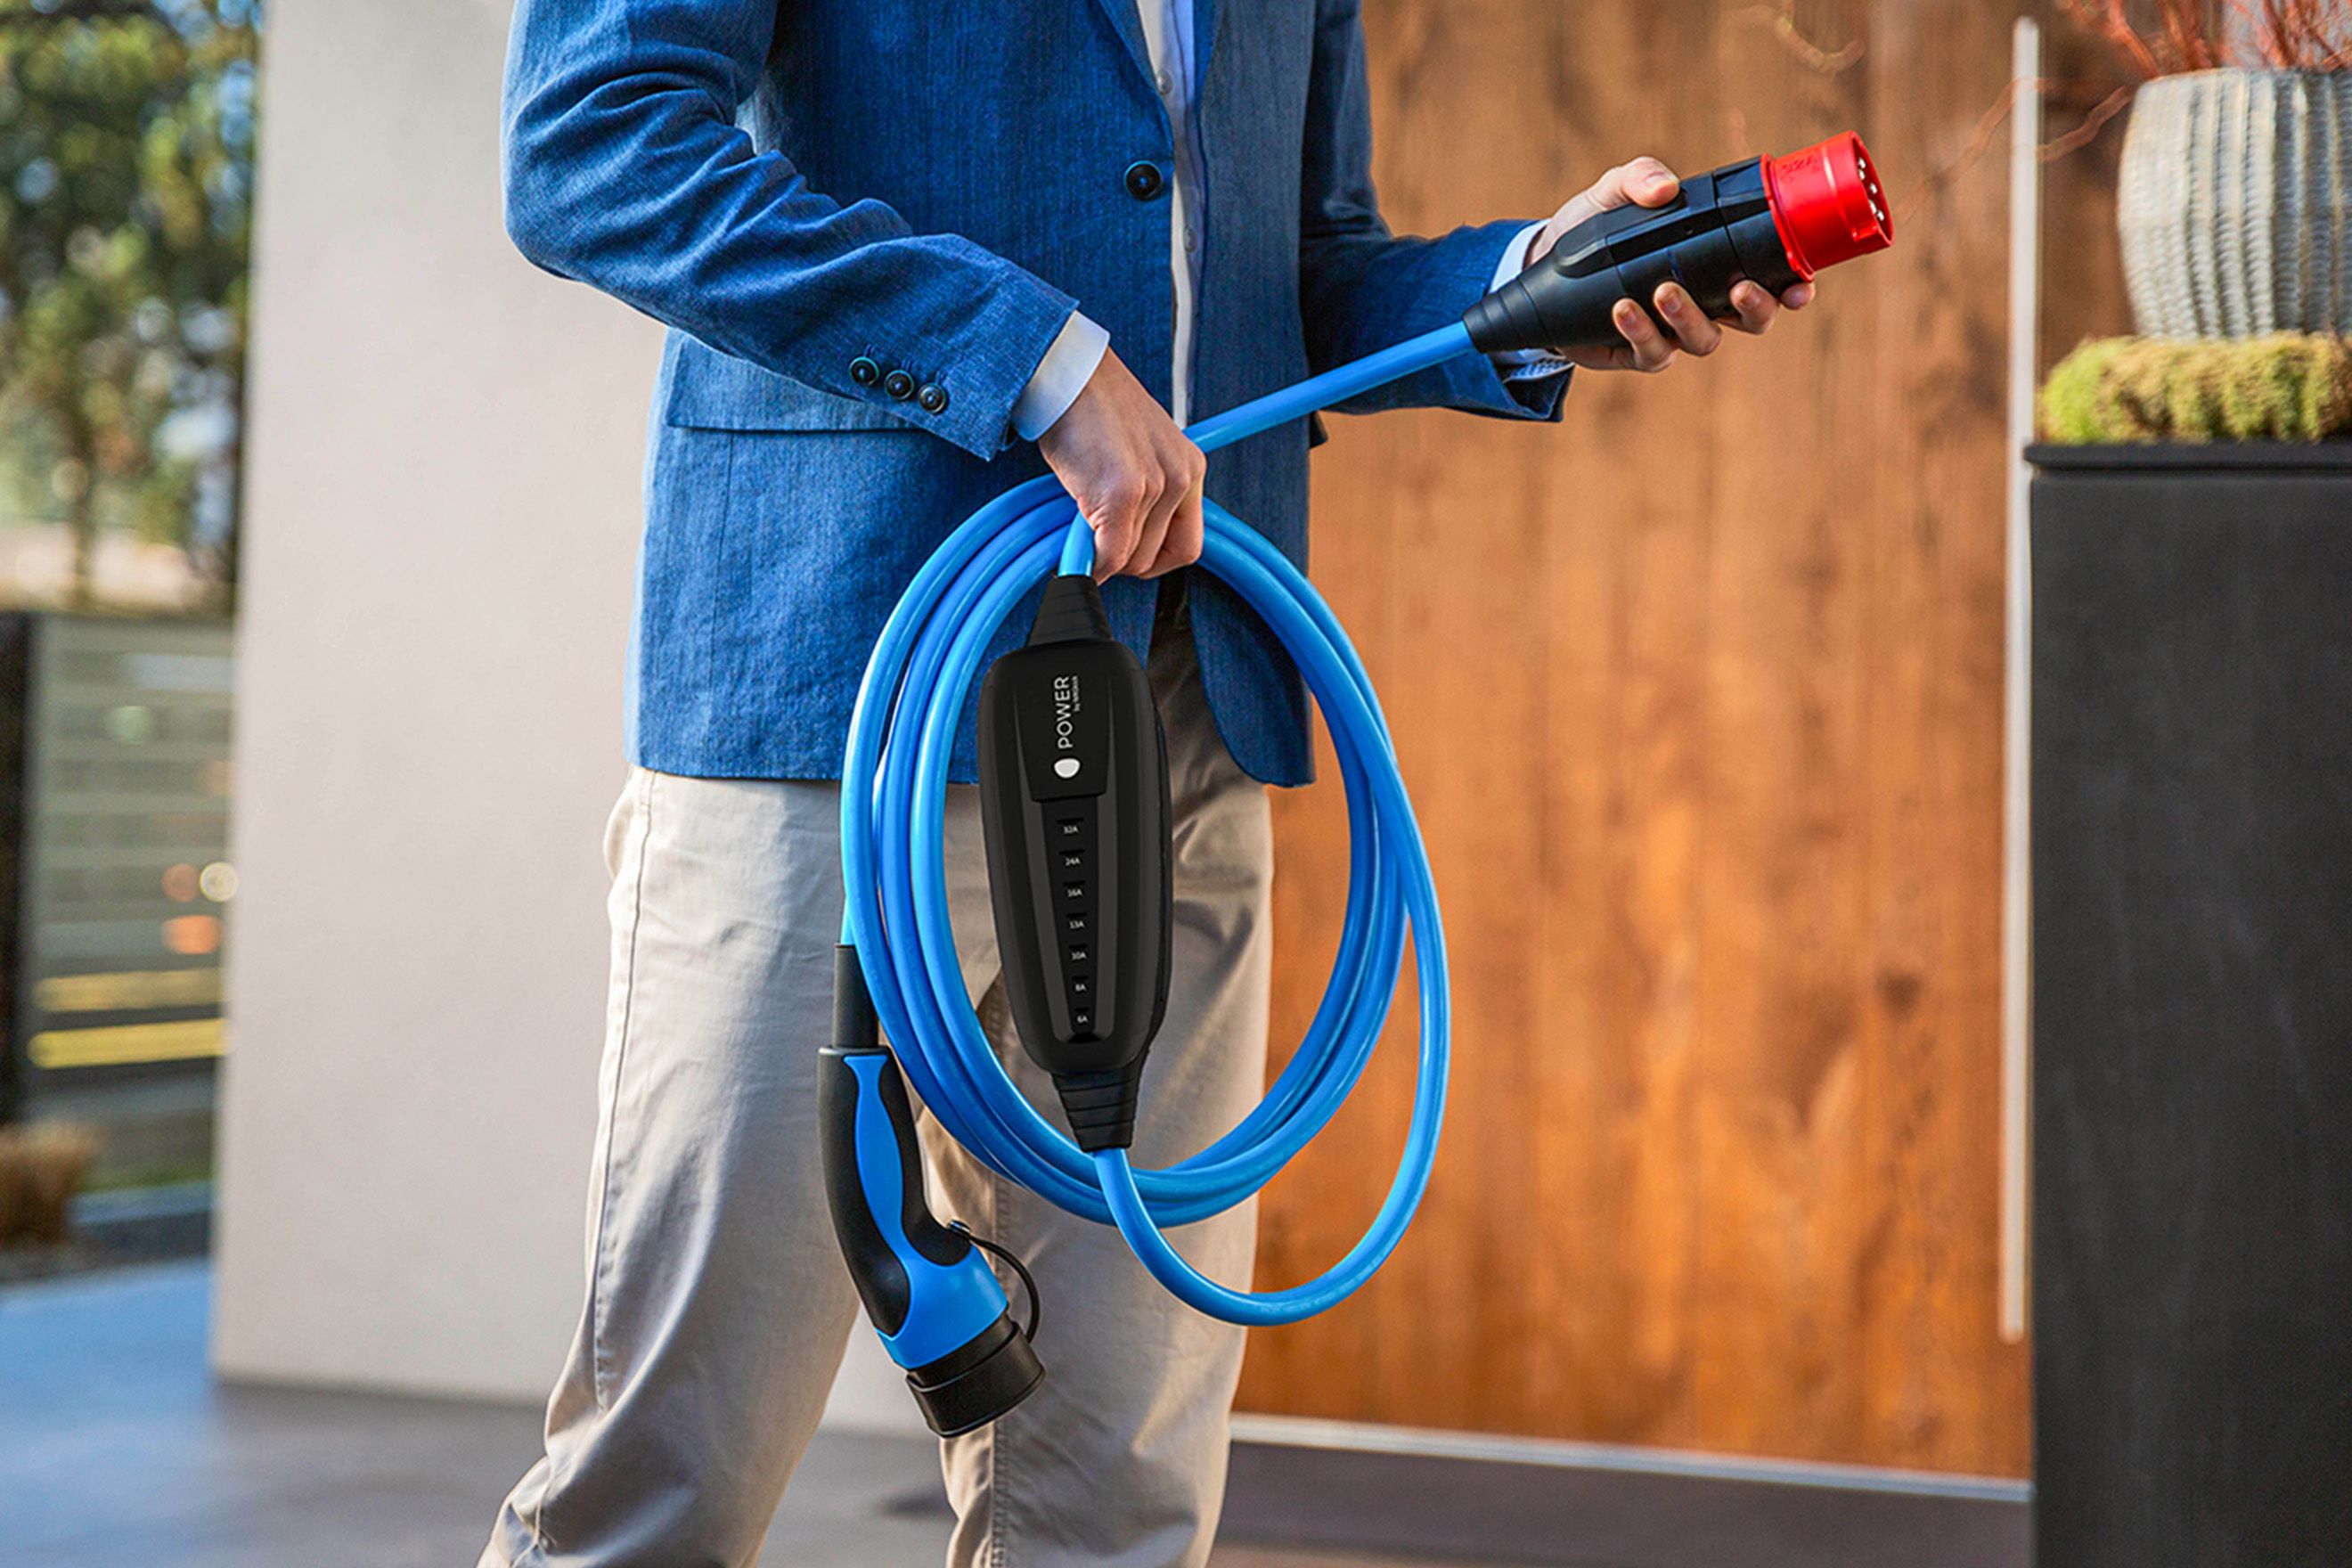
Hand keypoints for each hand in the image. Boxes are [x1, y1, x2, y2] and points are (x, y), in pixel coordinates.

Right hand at [1037, 351, 1205, 581]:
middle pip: (1155, 558)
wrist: (1069, 375)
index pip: (1187, 546)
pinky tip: (1072, 552)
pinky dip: (1088, 563)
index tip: (1125, 556)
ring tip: (1078, 527)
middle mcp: (1180, 478)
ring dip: (1099, 555)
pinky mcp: (1123, 494)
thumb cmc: (1092, 409)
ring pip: (1128, 559)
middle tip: (1092, 541)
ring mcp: (1155, 487)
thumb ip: (1143, 496)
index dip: (1153, 560)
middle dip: (1120, 559)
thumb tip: (1120, 551)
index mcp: (1190, 468)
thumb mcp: (1136, 451)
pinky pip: (1108, 555)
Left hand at [1531, 156, 1815, 372]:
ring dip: (1690, 318)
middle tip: (1738, 289)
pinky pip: (1653, 352)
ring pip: (1704, 341)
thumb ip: (1640, 177)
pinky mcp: (1638, 350)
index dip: (1794, 286)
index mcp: (1718, 263)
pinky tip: (1623, 307)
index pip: (1773, 278)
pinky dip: (1641, 331)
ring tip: (1664, 291)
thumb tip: (1666, 187)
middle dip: (1755, 310)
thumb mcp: (1615, 191)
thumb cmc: (1593, 226)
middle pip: (1753, 320)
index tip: (1800, 284)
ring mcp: (1673, 331)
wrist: (1543, 264)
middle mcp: (1705, 301)